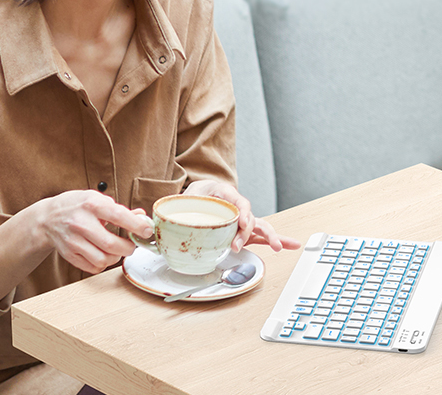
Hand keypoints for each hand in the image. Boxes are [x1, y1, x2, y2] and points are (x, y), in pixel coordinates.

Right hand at [38, 190, 153, 273]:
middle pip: (112, 244)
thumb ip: (119, 209)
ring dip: (116, 257)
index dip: (137, 225)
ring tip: (117, 249)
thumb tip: (141, 217)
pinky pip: (93, 267)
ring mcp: (73, 241)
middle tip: (132, 245)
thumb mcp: (96, 198)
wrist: (47, 218)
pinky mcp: (69, 254)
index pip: (119, 216)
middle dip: (129, 248)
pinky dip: (103, 264)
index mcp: (91, 205)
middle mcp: (81, 223)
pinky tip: (103, 254)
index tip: (147, 231)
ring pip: (103, 259)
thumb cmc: (75, 206)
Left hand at [181, 180, 300, 251]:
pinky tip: (289, 245)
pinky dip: (275, 240)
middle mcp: (236, 206)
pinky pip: (260, 234)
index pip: (238, 202)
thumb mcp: (183, 198)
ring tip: (281, 247)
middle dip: (250, 231)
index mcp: (224, 193)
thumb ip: (171, 209)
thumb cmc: (191, 196)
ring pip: (260, 226)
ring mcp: (241, 219)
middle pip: (250, 217)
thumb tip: (152, 224)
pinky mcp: (242, 229)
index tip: (242, 224)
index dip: (242, 214)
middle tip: (239, 245)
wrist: (197, 195)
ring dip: (272, 236)